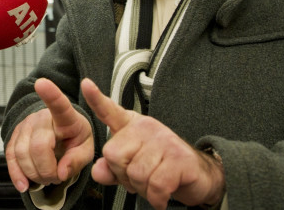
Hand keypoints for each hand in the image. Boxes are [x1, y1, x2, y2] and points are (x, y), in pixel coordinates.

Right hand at [5, 78, 93, 192]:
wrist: (61, 135)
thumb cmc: (75, 139)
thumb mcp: (86, 149)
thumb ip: (76, 161)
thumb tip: (60, 173)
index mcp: (66, 117)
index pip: (59, 104)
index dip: (50, 94)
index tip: (42, 83)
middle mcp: (42, 117)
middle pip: (38, 145)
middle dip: (47, 170)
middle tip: (56, 177)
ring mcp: (26, 125)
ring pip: (22, 154)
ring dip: (34, 174)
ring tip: (46, 176)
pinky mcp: (14, 136)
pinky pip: (10, 157)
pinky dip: (16, 174)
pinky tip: (24, 184)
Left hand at [81, 78, 224, 209]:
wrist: (197, 175)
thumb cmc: (160, 168)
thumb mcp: (131, 169)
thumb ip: (112, 169)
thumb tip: (98, 170)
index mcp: (131, 126)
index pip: (110, 111)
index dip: (96, 99)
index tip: (86, 84)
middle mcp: (146, 127)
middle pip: (115, 156)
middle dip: (124, 177)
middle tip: (142, 177)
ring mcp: (163, 139)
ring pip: (135, 173)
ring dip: (143, 189)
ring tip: (155, 184)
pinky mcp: (178, 157)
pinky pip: (155, 185)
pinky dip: (157, 198)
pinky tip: (163, 197)